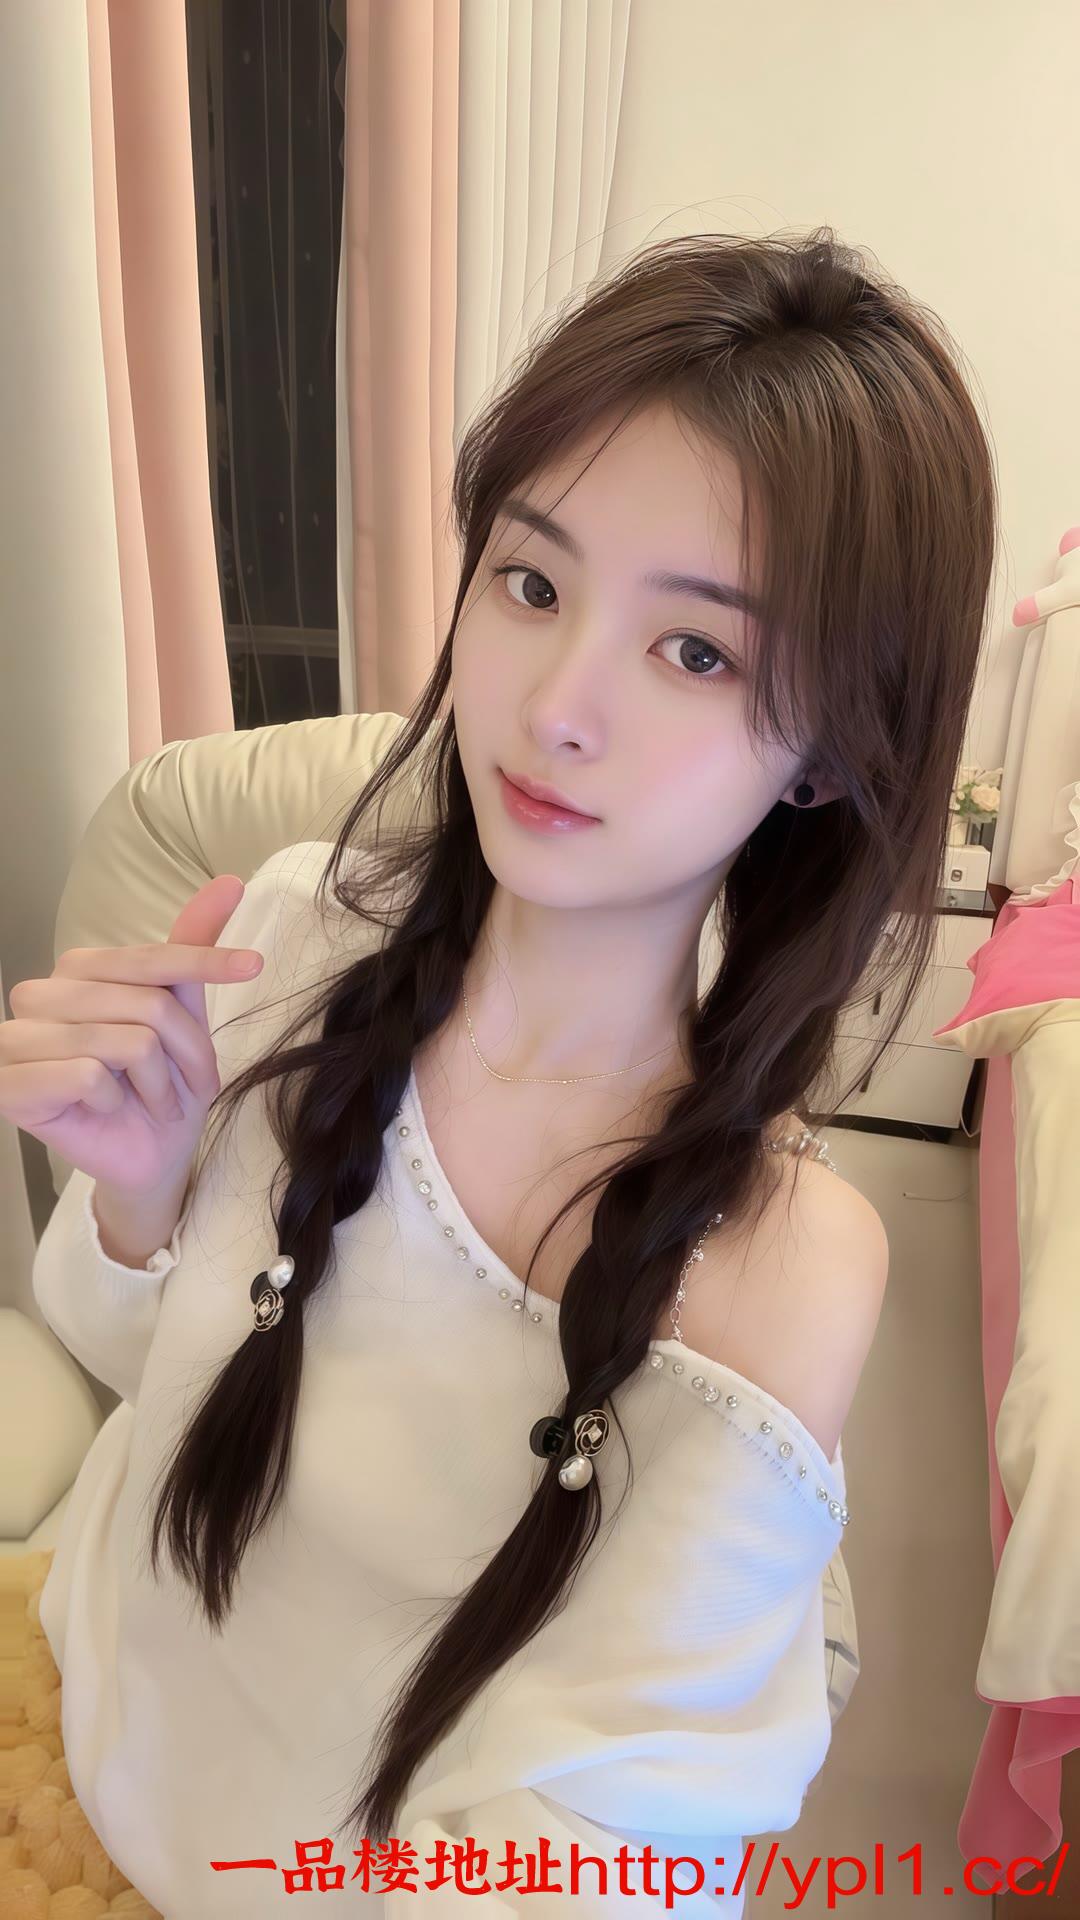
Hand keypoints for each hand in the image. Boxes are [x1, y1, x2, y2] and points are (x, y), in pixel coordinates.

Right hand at [0, 875, 263, 1195]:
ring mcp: (14, 1040)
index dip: (204, 962)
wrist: (150, 1158)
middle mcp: (37, 996)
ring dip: (160, 1083)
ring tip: (157, 1102)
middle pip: (143, 1001)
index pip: (146, 956)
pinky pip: (89, 1075)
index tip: (254, 965)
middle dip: (187, 1049)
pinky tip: (110, 1112)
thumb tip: (228, 882)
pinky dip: (118, 1101)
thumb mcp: (185, 1012)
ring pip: (124, 1040)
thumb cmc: (162, 1086)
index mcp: (75, 971)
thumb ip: (192, 946)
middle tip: (192, 1084)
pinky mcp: (9, 1086)